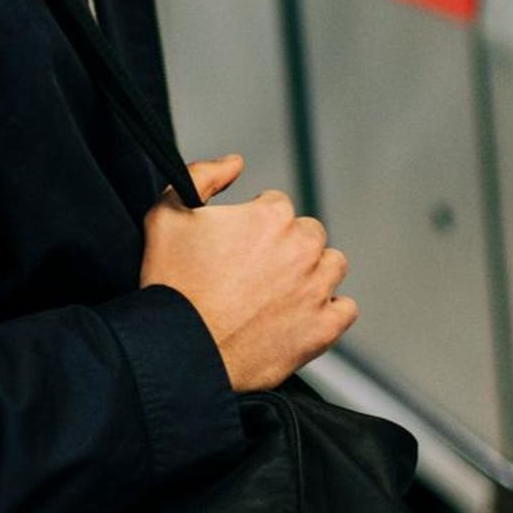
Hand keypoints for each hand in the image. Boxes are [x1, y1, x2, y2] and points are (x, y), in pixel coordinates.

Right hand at [140, 154, 357, 391]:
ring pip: (331, 266)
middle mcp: (301, 247)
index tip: (238, 245)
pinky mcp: (322, 328)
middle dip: (286, 246)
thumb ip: (202, 175)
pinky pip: (346, 309)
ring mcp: (316, 289)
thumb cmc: (170, 284)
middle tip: (254, 271)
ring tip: (278, 293)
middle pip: (308, 233)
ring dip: (312, 273)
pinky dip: (329, 310)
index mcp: (270, 216)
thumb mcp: (166, 214)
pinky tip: (301, 315)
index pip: (277, 205)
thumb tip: (235, 162)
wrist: (178, 350)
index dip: (255, 223)